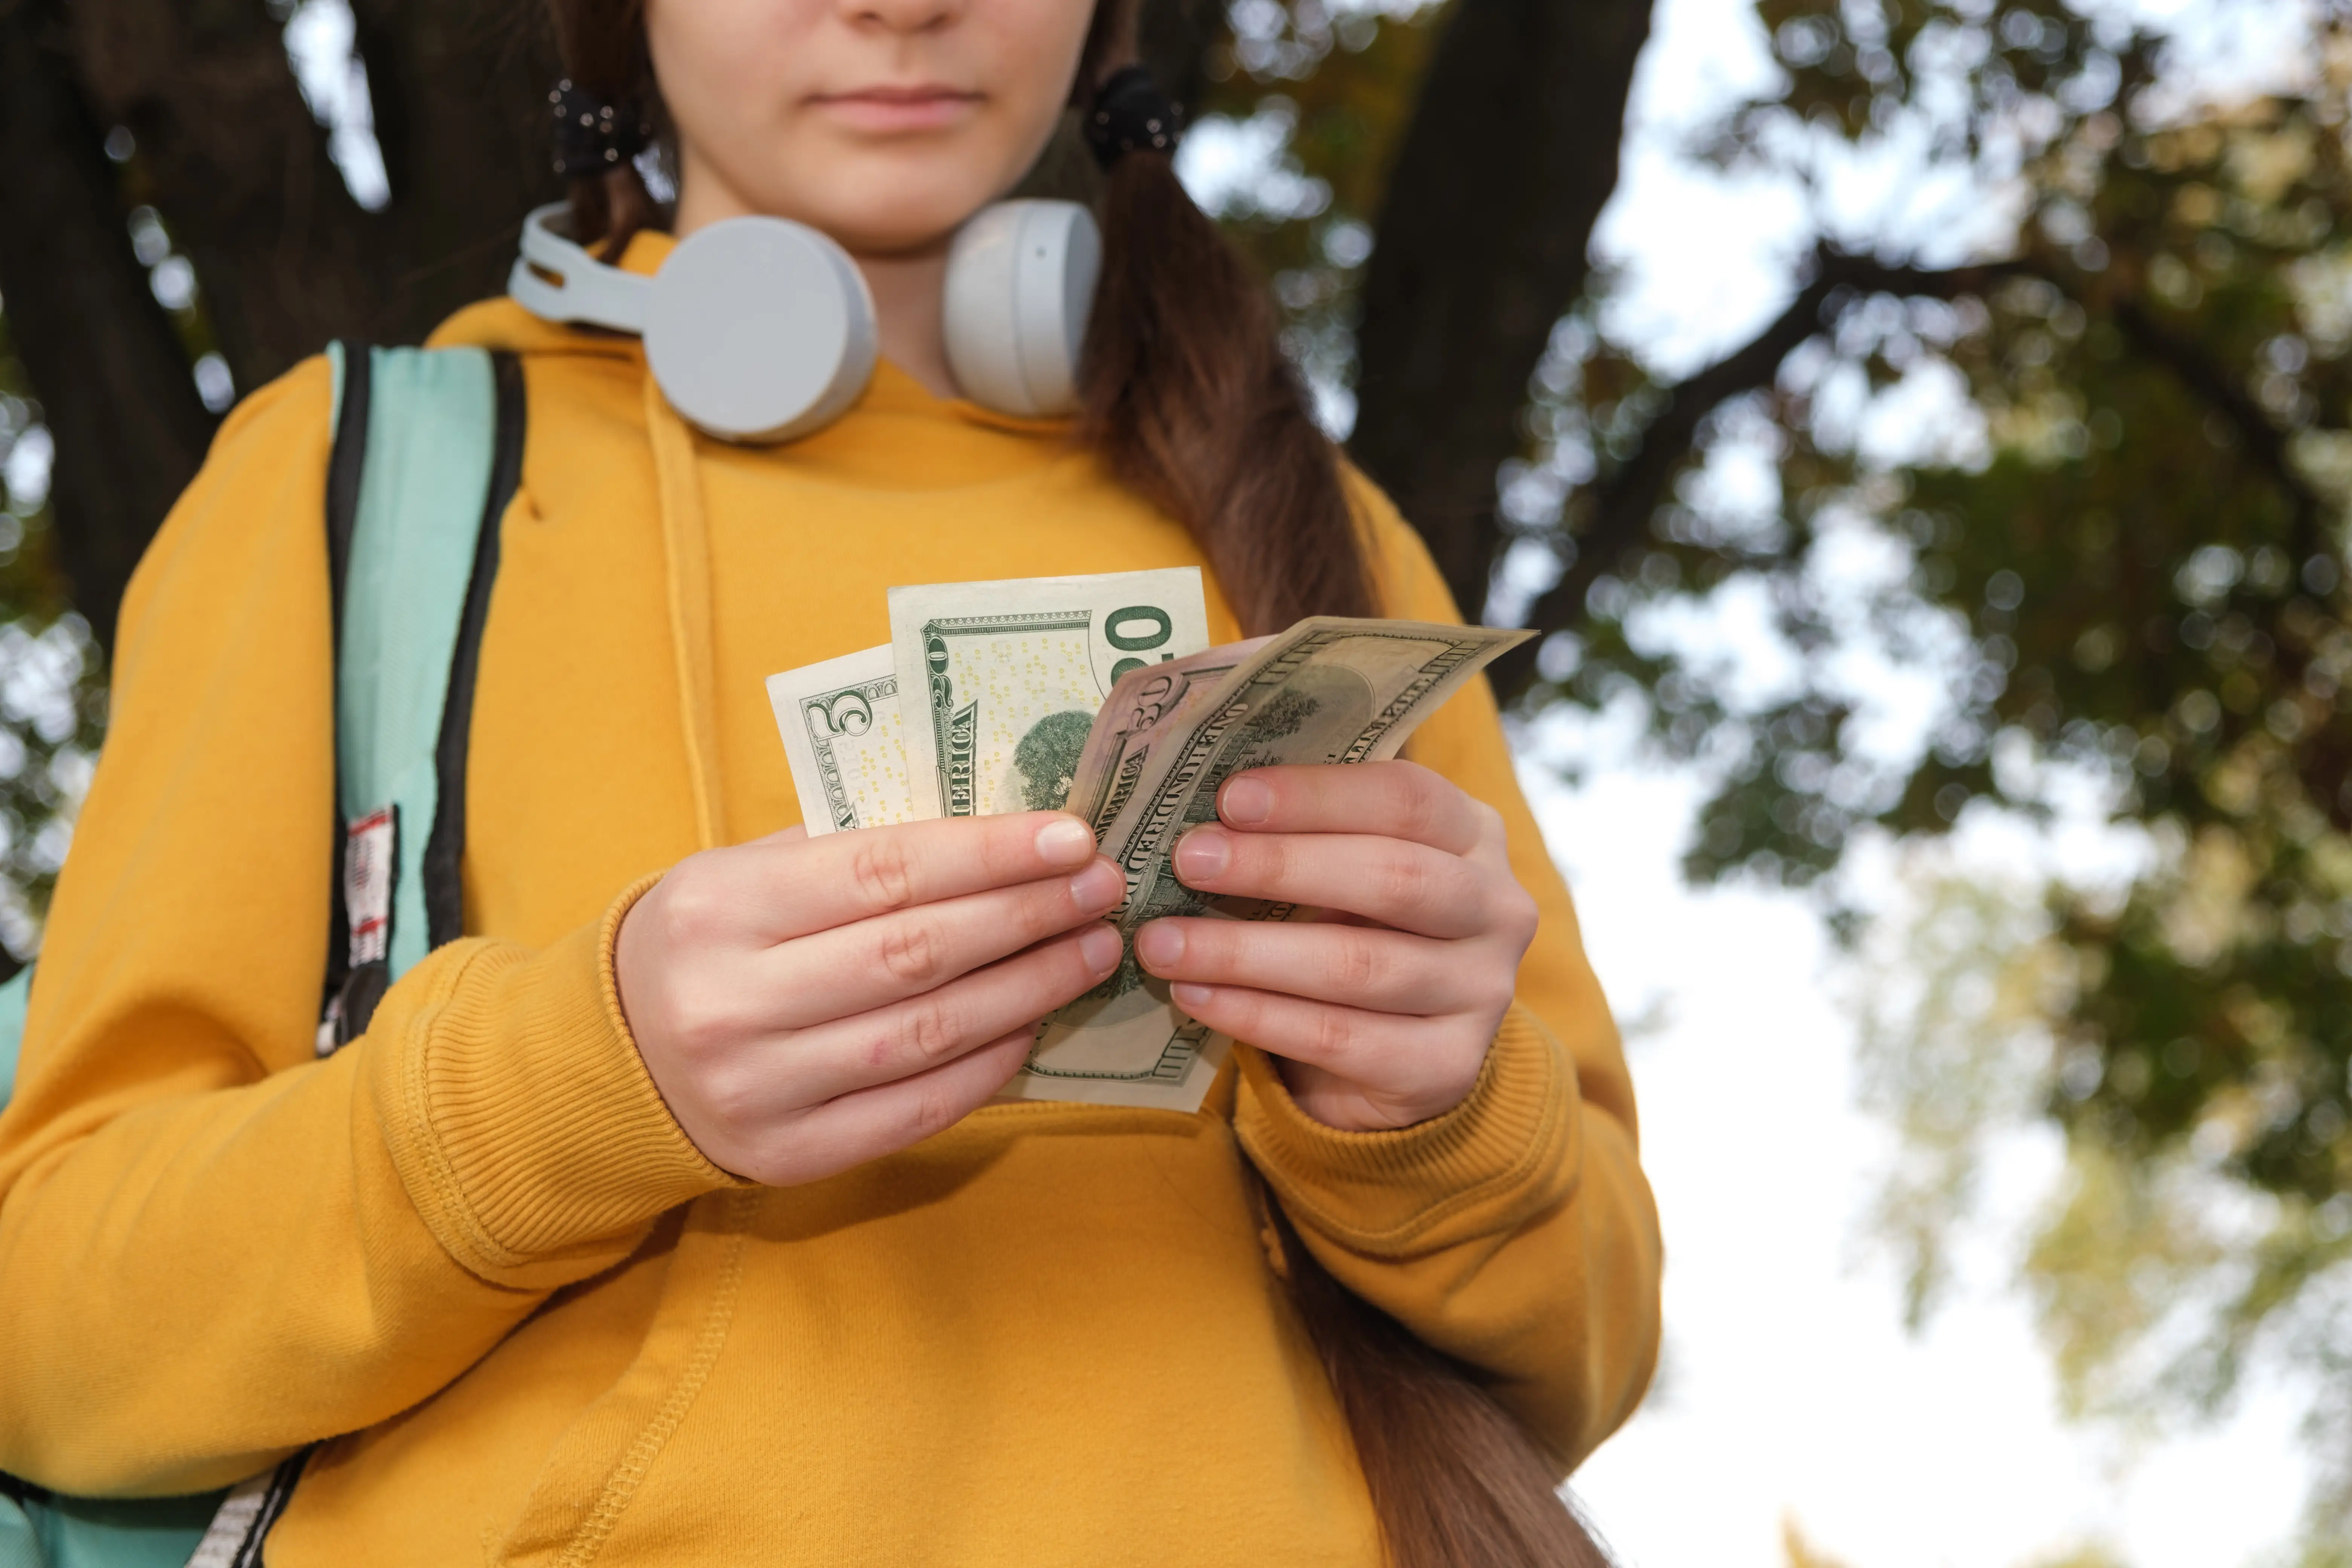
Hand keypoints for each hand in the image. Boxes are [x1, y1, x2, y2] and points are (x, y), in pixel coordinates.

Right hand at [614, 812, 1124, 1184]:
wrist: (615, 1058)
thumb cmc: (709, 943)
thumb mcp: (745, 873)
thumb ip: (849, 852)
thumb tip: (994, 833)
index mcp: (720, 909)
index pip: (881, 871)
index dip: (987, 853)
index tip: (1071, 835)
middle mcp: (733, 1002)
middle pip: (914, 952)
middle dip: (1026, 915)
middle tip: (1102, 888)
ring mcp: (759, 1089)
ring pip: (927, 1033)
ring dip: (1028, 988)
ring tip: (1093, 949)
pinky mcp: (789, 1155)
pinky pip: (916, 1108)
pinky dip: (988, 1065)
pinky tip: (1036, 1024)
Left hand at [1132, 762, 1536, 1131]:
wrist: (1396, 1055)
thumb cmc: (1353, 928)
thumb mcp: (1344, 866)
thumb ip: (1303, 829)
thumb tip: (1201, 799)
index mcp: (1474, 835)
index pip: (1408, 797)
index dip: (1318, 794)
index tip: (1229, 797)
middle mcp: (1498, 909)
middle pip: (1393, 879)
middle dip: (1280, 866)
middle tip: (1188, 860)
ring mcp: (1482, 993)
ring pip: (1357, 966)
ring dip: (1246, 952)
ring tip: (1163, 942)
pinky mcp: (1447, 1067)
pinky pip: (1339, 1038)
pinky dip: (1257, 1016)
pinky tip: (1195, 998)